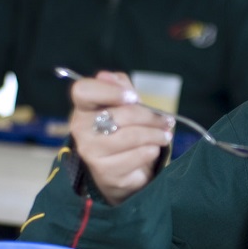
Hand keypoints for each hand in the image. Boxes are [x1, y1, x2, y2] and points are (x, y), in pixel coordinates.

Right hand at [68, 70, 173, 205]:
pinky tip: (153, 150)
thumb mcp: (124, 106)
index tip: (134, 97)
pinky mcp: (105, 172)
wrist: (121, 171)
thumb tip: (108, 76)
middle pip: (120, 114)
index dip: (110, 90)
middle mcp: (80, 129)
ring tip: (165, 136)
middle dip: (150, 117)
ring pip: (131, 136)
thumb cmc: (123, 131)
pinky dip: (151, 151)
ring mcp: (90, 152)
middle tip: (167, 121)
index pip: (83, 90)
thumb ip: (119, 87)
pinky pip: (137, 156)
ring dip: (155, 135)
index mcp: (83, 107)